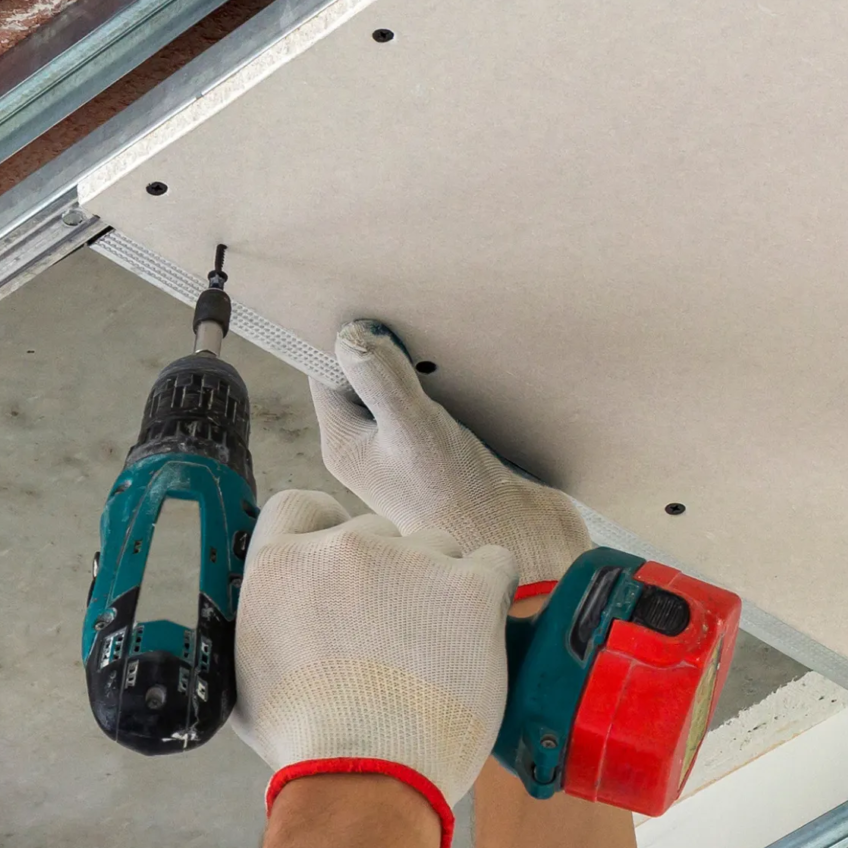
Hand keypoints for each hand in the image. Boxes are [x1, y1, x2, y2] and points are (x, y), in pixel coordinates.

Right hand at [230, 488, 514, 847]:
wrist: (364, 778)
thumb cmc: (306, 744)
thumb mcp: (245, 678)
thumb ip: (262, 625)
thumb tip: (272, 617)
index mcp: (282, 564)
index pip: (303, 506)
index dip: (326, 532)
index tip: (344, 566)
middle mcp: (342, 547)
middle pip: (377, 534)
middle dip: (388, 576)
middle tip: (395, 635)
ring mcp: (410, 561)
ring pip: (437, 549)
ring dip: (438, 588)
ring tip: (436, 653)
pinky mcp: (470, 586)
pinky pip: (495, 565)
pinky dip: (490, 596)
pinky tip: (475, 639)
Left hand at [312, 319, 596, 590]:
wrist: (520, 544)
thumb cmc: (457, 498)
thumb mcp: (414, 429)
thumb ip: (381, 380)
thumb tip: (349, 334)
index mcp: (346, 444)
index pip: (327, 372)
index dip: (345, 338)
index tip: (370, 303)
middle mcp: (371, 446)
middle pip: (365, 375)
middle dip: (388, 344)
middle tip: (412, 311)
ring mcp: (408, 449)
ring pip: (404, 386)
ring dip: (424, 363)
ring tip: (443, 337)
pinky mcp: (448, 450)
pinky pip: (439, 401)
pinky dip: (452, 382)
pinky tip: (472, 369)